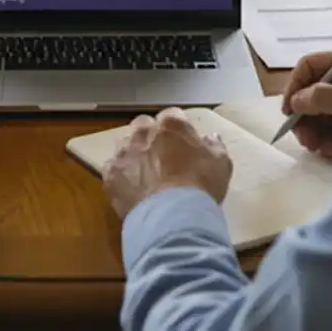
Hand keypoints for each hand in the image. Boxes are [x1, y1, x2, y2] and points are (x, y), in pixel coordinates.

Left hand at [101, 108, 232, 219]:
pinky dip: (121, 176)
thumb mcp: (221, 163)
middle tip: (162, 156)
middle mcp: (143, 132)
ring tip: (145, 175)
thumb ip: (214, 146)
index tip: (182, 142)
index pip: (172, 115)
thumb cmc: (201, 185)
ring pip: (125, 146)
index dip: (177, 129)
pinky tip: (132, 189)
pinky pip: (113, 169)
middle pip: (144, 126)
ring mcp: (124, 152)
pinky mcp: (110, 173)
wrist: (173, 216)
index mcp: (171, 124)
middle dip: (151, 136)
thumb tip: (211, 138)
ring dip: (134, 155)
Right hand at [281, 51, 331, 160]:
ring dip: (316, 133)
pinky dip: (330, 141)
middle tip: (304, 140)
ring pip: (322, 115)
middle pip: (313, 93)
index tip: (287, 110)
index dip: (294, 85)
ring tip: (321, 149)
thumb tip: (296, 101)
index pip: (310, 65)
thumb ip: (318, 98)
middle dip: (305, 117)